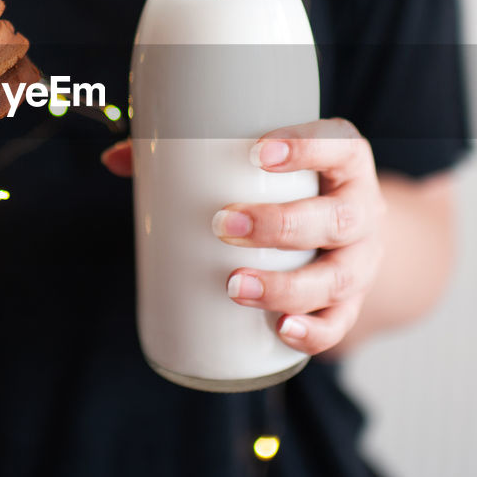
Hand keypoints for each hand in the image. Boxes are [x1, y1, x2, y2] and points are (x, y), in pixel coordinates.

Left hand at [101, 118, 385, 355]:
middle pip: (336, 218)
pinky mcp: (352, 303)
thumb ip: (189, 157)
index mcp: (345, 163)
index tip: (257, 151)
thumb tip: (114, 160)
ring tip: (233, 284)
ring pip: (337, 276)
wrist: (347, 235)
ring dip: (286, 285)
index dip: (306, 146)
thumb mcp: (261, 166)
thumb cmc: (289, 188)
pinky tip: (282, 330)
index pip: (339, 145)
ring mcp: (361, 261)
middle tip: (223, 224)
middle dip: (279, 224)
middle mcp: (361, 210)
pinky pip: (340, 323)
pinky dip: (314, 332)